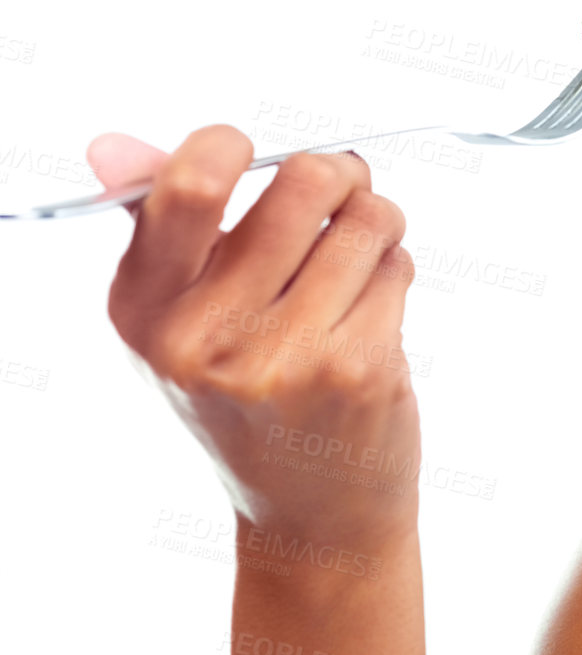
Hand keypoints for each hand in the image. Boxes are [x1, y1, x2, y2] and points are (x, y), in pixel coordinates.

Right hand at [91, 126, 422, 550]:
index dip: (232, 146)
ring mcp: (284, 356)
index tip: (253, 155)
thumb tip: (111, 144)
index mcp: (145, 309)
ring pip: (367, 218)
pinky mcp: (356, 369)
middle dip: (339, 174)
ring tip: (357, 260)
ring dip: (376, 224)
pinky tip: (370, 312)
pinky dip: (394, 272)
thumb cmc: (246, 392)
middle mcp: (204, 337)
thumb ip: (160, 222)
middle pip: (305, 180)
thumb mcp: (180, 318)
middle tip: (341, 193)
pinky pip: (397, 266)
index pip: (189, 186)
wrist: (309, 510)